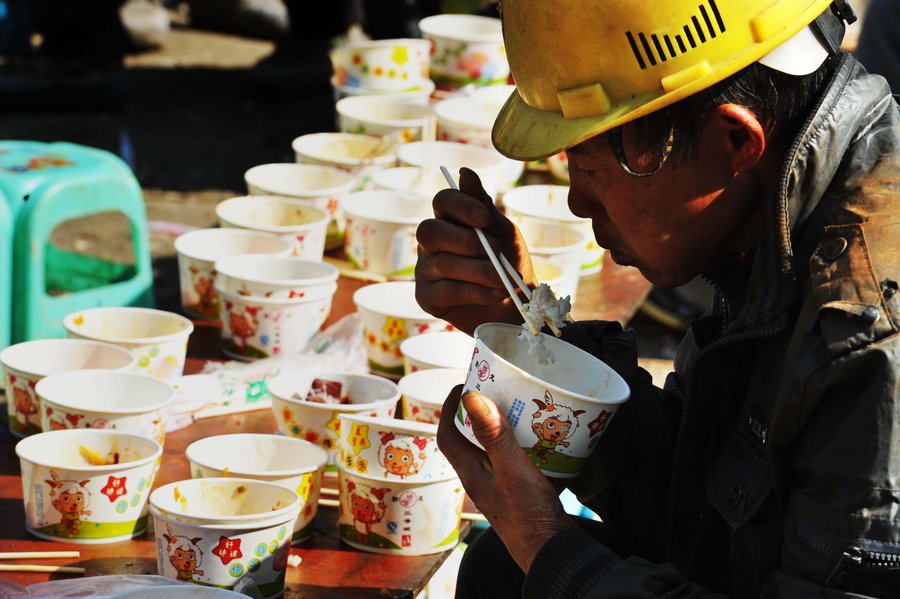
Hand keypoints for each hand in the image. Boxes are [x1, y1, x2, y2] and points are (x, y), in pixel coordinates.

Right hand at [416, 167, 535, 334]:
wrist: (519, 306)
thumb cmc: (510, 264)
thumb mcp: (504, 233)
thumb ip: (484, 207)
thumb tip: (464, 172)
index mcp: (449, 220)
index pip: (442, 201)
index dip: (461, 206)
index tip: (486, 219)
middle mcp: (431, 243)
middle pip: (430, 230)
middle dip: (465, 241)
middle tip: (496, 251)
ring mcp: (425, 270)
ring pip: (443, 263)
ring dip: (481, 271)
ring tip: (505, 280)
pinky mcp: (426, 297)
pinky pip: (446, 290)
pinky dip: (476, 291)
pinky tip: (495, 294)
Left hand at [438, 385, 575, 571]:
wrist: (549, 550)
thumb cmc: (528, 512)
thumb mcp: (511, 466)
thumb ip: (492, 434)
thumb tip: (470, 397)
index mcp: (469, 471)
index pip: (446, 434)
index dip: (448, 408)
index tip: (462, 386)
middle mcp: (478, 479)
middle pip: (467, 440)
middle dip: (475, 414)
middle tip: (492, 392)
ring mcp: (496, 488)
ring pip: (489, 451)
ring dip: (498, 429)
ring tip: (516, 410)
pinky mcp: (514, 494)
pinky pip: (508, 462)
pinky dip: (518, 446)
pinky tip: (537, 441)